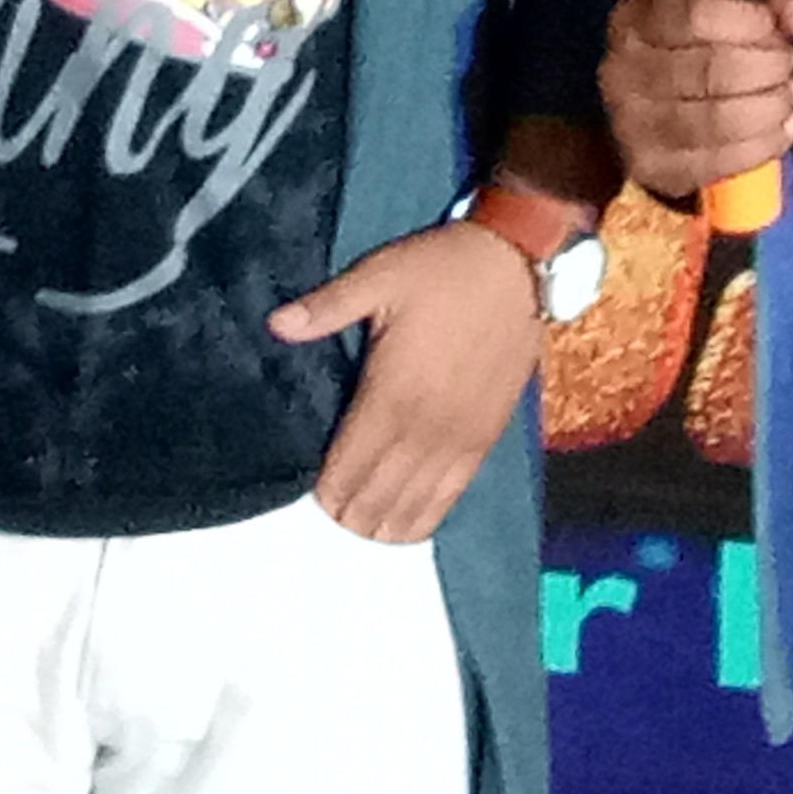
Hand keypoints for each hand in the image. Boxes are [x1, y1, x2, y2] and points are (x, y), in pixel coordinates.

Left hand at [271, 226, 544, 541]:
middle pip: (377, 497)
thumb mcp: (378, 276)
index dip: (327, 492)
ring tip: (364, 524)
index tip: (314, 494)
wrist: (516, 266)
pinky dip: (425, 517)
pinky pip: (452, 495)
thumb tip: (275, 325)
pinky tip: (408, 527)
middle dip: (350, 512)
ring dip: (384, 522)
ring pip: (413, 506)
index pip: (349, 468)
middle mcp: (424, 427)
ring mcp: (459, 438)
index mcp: (391, 393)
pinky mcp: (486, 438)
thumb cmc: (442, 270)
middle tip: (334, 509)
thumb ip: (327, 307)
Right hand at [599, 0, 792, 200]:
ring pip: (718, 121)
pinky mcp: (656, 169)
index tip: (776, 28)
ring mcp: (634, 126)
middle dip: (769, 67)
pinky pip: (720, 162)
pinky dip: (767, 144)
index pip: (693, 17)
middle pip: (711, 71)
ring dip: (771, 107)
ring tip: (788, 94)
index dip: (750, 22)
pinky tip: (786, 125)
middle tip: (787, 64)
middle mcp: (622, 71)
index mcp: (636, 17)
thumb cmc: (706, 38)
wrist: (655, 104)